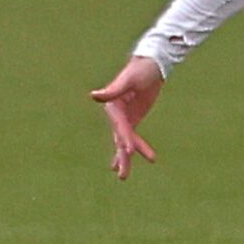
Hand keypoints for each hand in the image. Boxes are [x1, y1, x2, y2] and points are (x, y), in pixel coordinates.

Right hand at [89, 56, 164, 179]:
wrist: (150, 66)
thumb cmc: (139, 70)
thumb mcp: (128, 80)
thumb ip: (112, 90)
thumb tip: (94, 96)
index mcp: (113, 107)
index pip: (120, 126)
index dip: (124, 138)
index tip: (129, 150)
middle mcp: (116, 115)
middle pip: (119, 139)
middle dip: (122, 157)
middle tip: (122, 176)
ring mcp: (125, 119)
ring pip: (124, 142)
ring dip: (125, 158)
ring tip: (122, 177)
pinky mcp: (133, 119)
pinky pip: (134, 137)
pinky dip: (138, 148)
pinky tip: (142, 158)